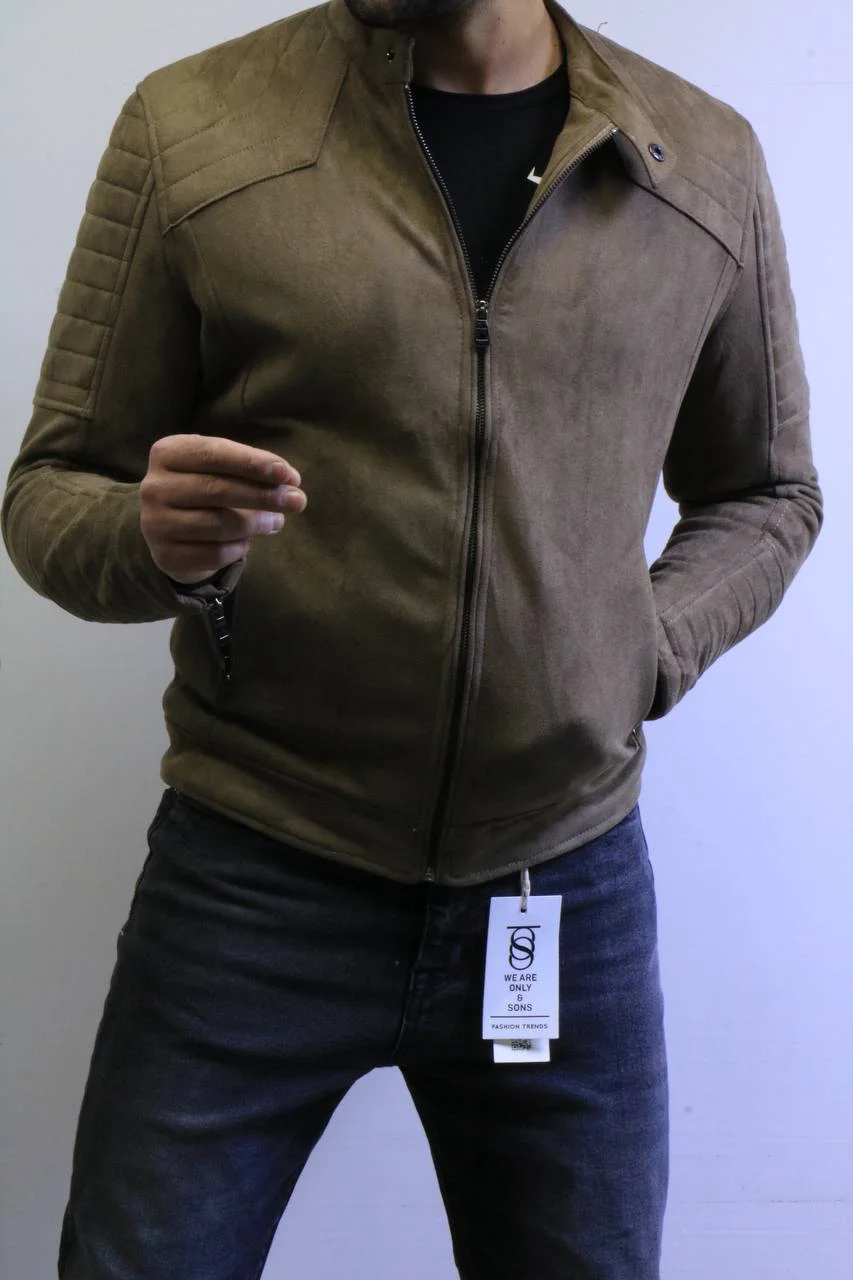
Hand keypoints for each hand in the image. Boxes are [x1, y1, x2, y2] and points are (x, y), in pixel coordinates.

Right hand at [140, 434, 306, 584]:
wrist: (168, 530)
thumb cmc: (202, 490)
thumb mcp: (219, 470)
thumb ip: (250, 471)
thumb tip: (289, 483)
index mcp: (167, 453)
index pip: (213, 453)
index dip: (252, 463)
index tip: (287, 474)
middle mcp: (154, 487)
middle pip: (217, 489)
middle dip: (263, 495)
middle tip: (297, 500)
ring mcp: (156, 523)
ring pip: (219, 524)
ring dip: (257, 523)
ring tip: (278, 521)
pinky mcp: (166, 556)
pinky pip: (215, 553)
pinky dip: (239, 548)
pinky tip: (247, 542)